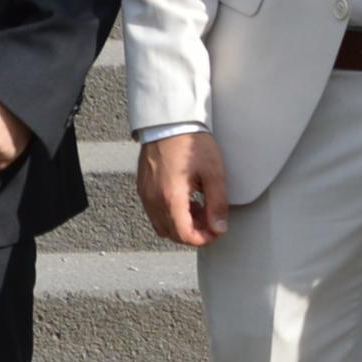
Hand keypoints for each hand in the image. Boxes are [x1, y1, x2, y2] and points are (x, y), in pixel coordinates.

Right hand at [137, 129, 228, 246]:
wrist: (169, 122)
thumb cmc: (189, 142)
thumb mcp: (213, 173)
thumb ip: (217, 204)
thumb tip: (219, 228)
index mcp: (171, 198)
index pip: (184, 235)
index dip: (203, 239)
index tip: (215, 232)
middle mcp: (153, 199)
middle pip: (172, 234)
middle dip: (193, 232)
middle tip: (209, 220)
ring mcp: (145, 194)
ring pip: (161, 225)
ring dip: (180, 224)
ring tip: (198, 207)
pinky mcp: (143, 187)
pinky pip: (154, 211)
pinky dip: (170, 213)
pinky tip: (184, 198)